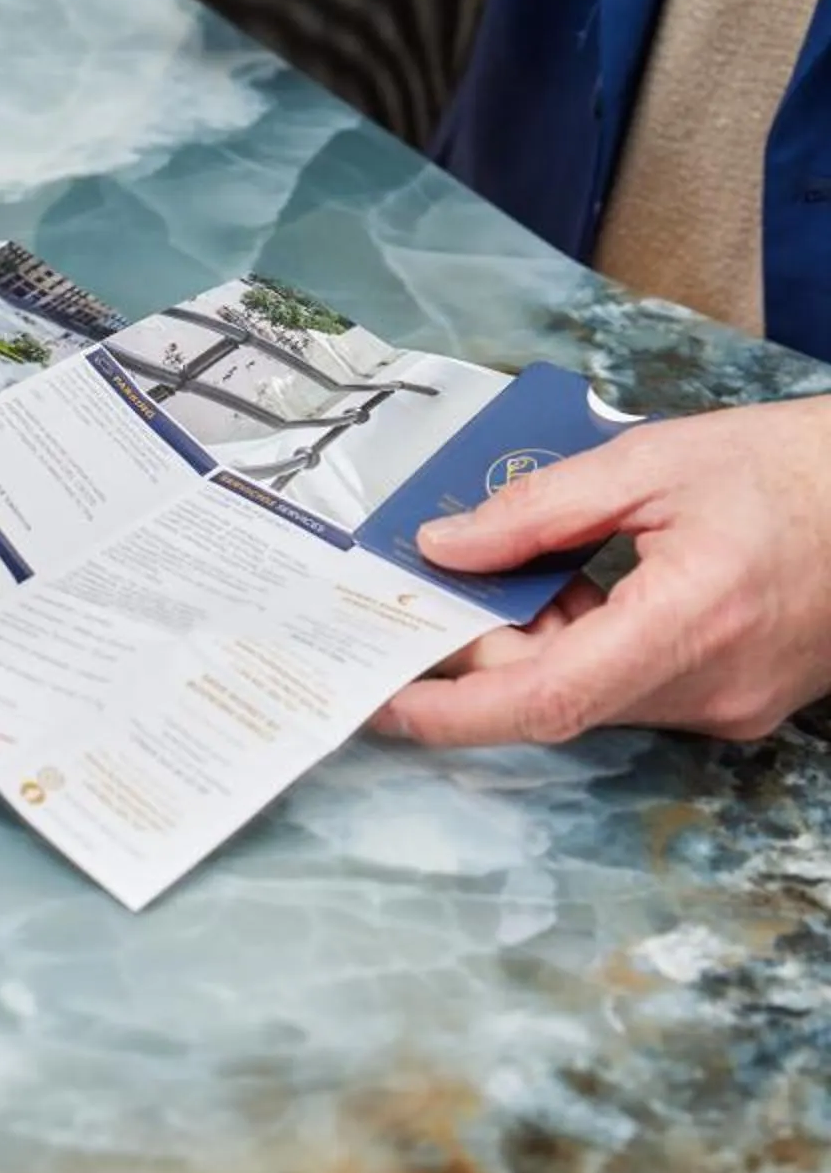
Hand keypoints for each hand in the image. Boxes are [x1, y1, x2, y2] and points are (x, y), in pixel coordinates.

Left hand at [373, 396, 830, 748]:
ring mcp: (729, 707)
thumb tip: (443, 548)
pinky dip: (586, 647)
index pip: (549, 699)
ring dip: (536, 646)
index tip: (387, 700)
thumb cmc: (786, 467)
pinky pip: (633, 690)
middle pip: (559, 698)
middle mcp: (711, 687)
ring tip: (519, 569)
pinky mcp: (738, 704)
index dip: (457, 710)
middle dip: (485, 652)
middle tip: (430, 590)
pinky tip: (576, 588)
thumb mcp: (650, 461)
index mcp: (690, 620)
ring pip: (593, 697)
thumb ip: (537, 508)